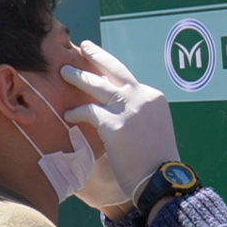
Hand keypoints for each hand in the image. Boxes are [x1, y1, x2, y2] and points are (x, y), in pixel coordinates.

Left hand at [62, 41, 179, 200]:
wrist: (162, 179)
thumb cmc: (155, 162)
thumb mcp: (153, 129)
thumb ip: (138, 115)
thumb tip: (116, 113)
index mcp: (153, 97)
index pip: (127, 79)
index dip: (110, 70)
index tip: (98, 63)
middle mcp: (142, 97)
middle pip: (115, 70)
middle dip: (96, 56)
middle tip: (84, 46)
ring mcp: (129, 109)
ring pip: (98, 86)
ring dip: (79, 76)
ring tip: (64, 71)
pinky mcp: (115, 124)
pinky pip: (89, 111)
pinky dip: (77, 112)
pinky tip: (68, 114)